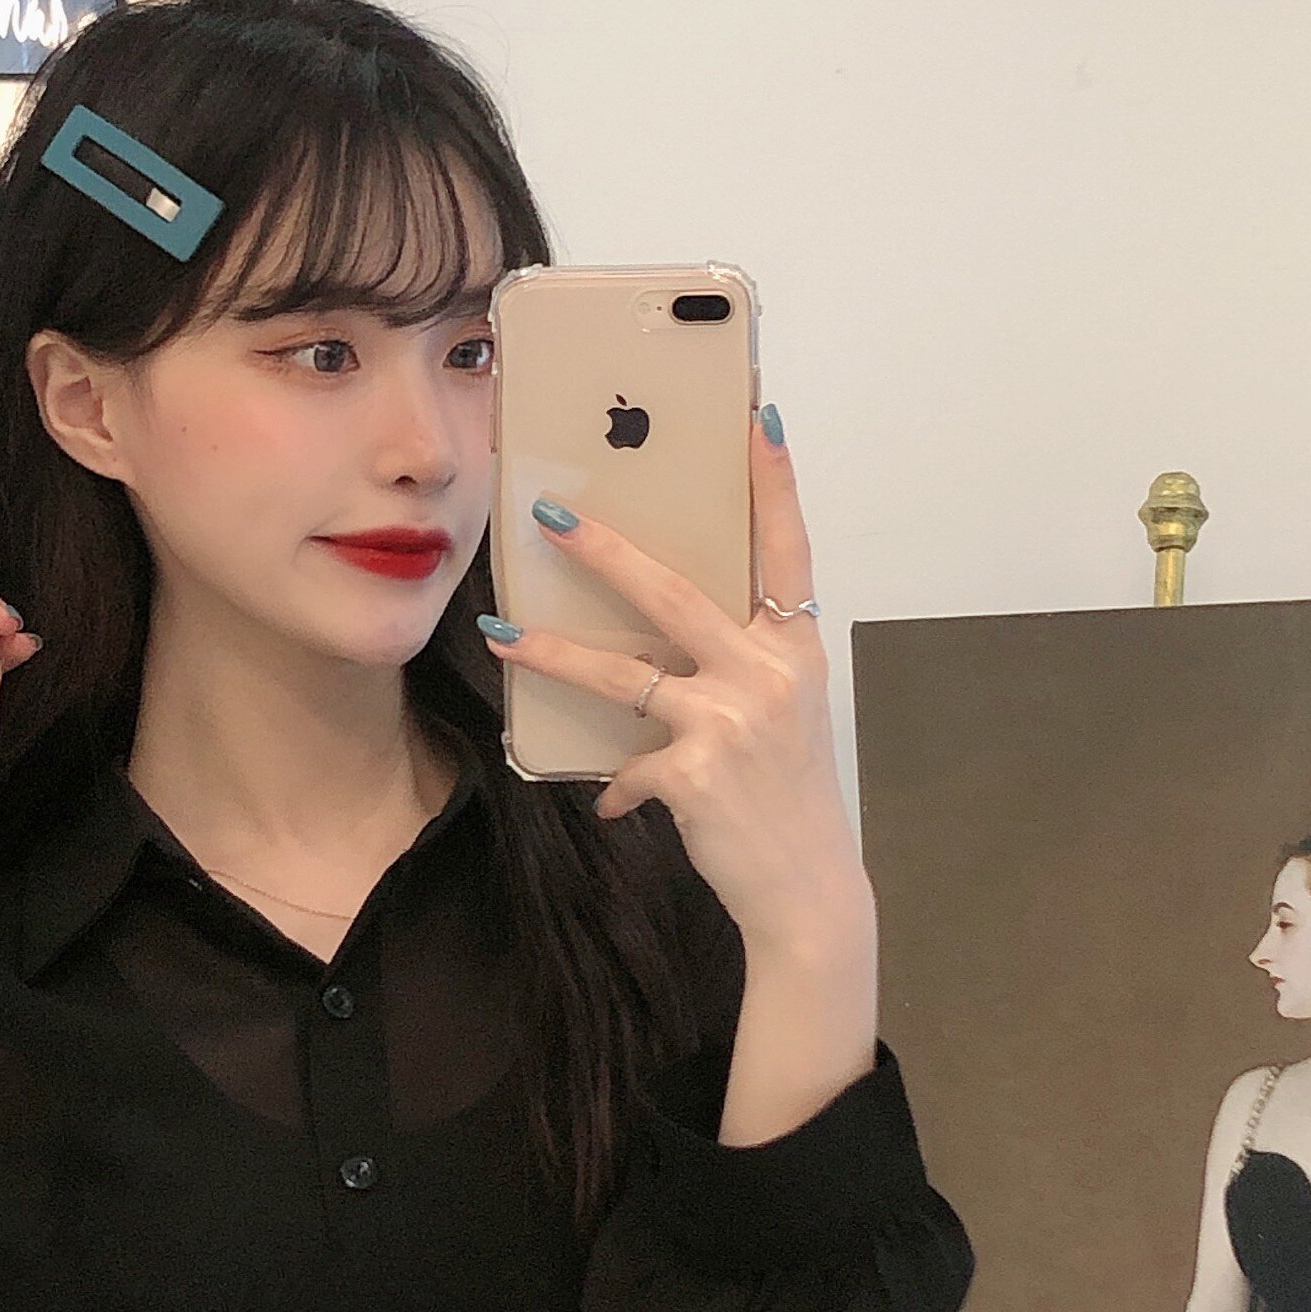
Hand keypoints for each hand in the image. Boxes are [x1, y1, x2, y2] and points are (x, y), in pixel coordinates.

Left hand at [479, 411, 868, 956]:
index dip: (773, 486)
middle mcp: (769, 673)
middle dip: (607, 550)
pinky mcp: (695, 772)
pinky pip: (630, 764)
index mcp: (796, 649)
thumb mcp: (783, 721)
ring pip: (624, 673)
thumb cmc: (788, 800)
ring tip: (502, 631)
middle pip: (675, 592)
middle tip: (551, 513)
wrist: (808, 890)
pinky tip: (618, 802)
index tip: (755, 422)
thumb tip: (660, 666)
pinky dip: (621, 784)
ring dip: (555, 651)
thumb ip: (736, 676)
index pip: (787, 550)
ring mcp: (732, 721)